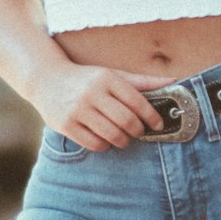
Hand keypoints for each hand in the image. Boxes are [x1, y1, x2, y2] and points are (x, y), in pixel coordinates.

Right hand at [33, 62, 168, 150]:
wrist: (46, 80)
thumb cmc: (86, 79)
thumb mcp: (112, 74)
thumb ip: (142, 81)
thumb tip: (174, 81)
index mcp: (106, 78)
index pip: (136, 100)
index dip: (151, 115)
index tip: (158, 124)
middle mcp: (91, 93)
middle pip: (126, 120)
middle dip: (138, 130)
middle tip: (140, 132)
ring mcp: (77, 110)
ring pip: (111, 134)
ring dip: (123, 140)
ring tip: (124, 137)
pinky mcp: (66, 125)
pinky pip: (94, 144)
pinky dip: (105, 145)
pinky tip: (105, 139)